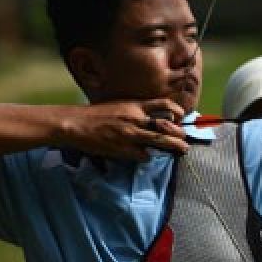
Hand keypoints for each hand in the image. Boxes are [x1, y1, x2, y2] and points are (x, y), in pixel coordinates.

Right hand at [56, 98, 188, 160]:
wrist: (77, 123)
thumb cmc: (96, 114)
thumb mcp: (119, 105)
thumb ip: (136, 110)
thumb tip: (151, 118)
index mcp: (135, 105)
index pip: (164, 105)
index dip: (177, 111)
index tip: (181, 117)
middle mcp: (136, 118)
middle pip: (167, 125)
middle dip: (180, 134)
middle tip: (185, 139)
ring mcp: (131, 134)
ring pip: (161, 141)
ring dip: (175, 147)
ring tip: (183, 150)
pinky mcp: (124, 149)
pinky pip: (144, 156)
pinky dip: (147, 157)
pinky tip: (146, 156)